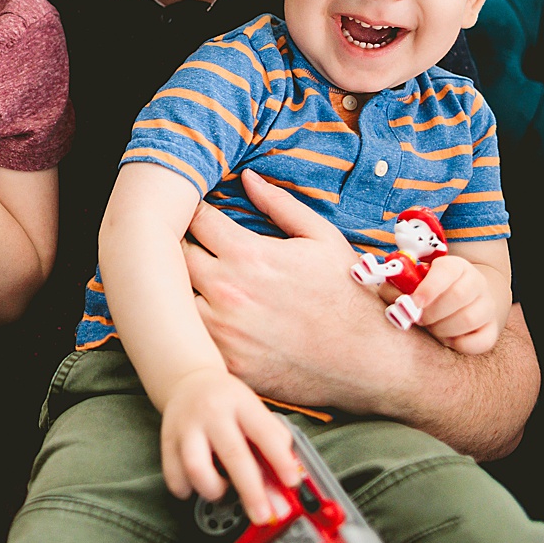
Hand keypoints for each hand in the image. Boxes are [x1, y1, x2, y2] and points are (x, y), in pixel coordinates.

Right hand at [160, 366, 298, 525]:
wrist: (187, 380)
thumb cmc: (227, 401)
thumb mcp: (253, 409)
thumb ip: (271, 440)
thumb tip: (286, 480)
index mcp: (240, 403)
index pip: (265, 433)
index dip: (280, 460)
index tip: (292, 483)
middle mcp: (212, 413)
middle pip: (233, 454)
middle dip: (251, 491)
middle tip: (262, 515)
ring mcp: (186, 427)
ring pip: (196, 468)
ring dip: (213, 489)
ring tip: (222, 489)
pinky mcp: (167, 441)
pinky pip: (174, 476)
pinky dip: (187, 490)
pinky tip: (198, 484)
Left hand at [183, 169, 404, 412]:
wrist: (372, 362)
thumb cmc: (349, 295)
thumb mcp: (321, 238)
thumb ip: (279, 205)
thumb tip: (247, 178)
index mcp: (247, 255)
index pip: (194, 220)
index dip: (192, 213)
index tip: (195, 215)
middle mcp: (227, 292)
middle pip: (172, 257)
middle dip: (177, 246)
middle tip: (186, 245)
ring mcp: (222, 333)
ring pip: (171, 299)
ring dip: (176, 287)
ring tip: (187, 282)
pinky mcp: (224, 364)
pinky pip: (188, 339)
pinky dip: (187, 326)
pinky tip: (198, 320)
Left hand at [404, 254, 501, 353]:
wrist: (460, 299)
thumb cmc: (427, 292)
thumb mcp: (411, 282)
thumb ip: (397, 288)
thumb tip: (395, 300)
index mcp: (455, 265)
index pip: (445, 272)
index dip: (428, 289)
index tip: (414, 303)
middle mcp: (476, 281)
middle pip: (458, 296)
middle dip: (432, 313)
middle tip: (419, 320)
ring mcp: (487, 304)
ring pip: (469, 319)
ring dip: (444, 329)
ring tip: (432, 329)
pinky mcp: (492, 327)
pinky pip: (482, 341)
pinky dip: (461, 345)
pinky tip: (448, 339)